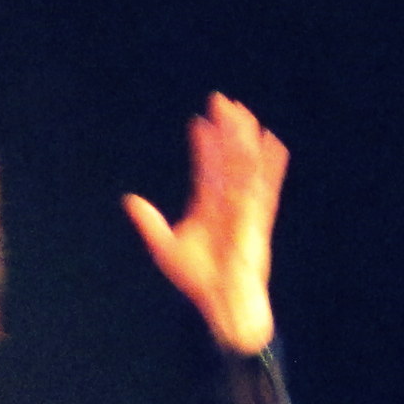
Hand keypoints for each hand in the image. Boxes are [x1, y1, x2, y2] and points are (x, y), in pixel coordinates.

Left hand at [122, 92, 287, 354]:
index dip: (203, 145)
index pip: (206, 168)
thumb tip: (130, 199)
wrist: (221, 301)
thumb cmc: (199, 279)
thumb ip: (150, 223)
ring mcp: (244, 209)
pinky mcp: (257, 220)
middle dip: (225, 131)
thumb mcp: (166, 247)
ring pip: (245, 166)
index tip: (198, 122)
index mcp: (209, 207)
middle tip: (221, 101)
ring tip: (242, 112)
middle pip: (228, 159)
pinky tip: (272, 142)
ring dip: (243, 139)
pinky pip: (265, 188)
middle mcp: (229, 203)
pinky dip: (270, 165)